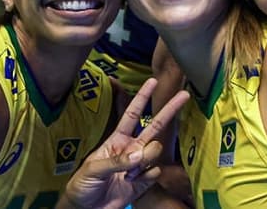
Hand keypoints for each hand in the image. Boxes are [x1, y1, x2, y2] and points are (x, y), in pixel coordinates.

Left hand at [59, 78, 189, 208]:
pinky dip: (145, 177)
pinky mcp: (144, 180)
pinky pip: (155, 171)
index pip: (132, 114)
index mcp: (117, 139)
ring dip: (144, 161)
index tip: (152, 81)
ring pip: (155, 151)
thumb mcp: (93, 169)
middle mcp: (132, 148)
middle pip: (155, 125)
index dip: (142, 97)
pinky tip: (132, 182)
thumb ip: (116, 161)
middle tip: (184, 95)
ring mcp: (139, 164)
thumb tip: (139, 154)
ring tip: (127, 175)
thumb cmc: (82, 185)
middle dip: (169, 110)